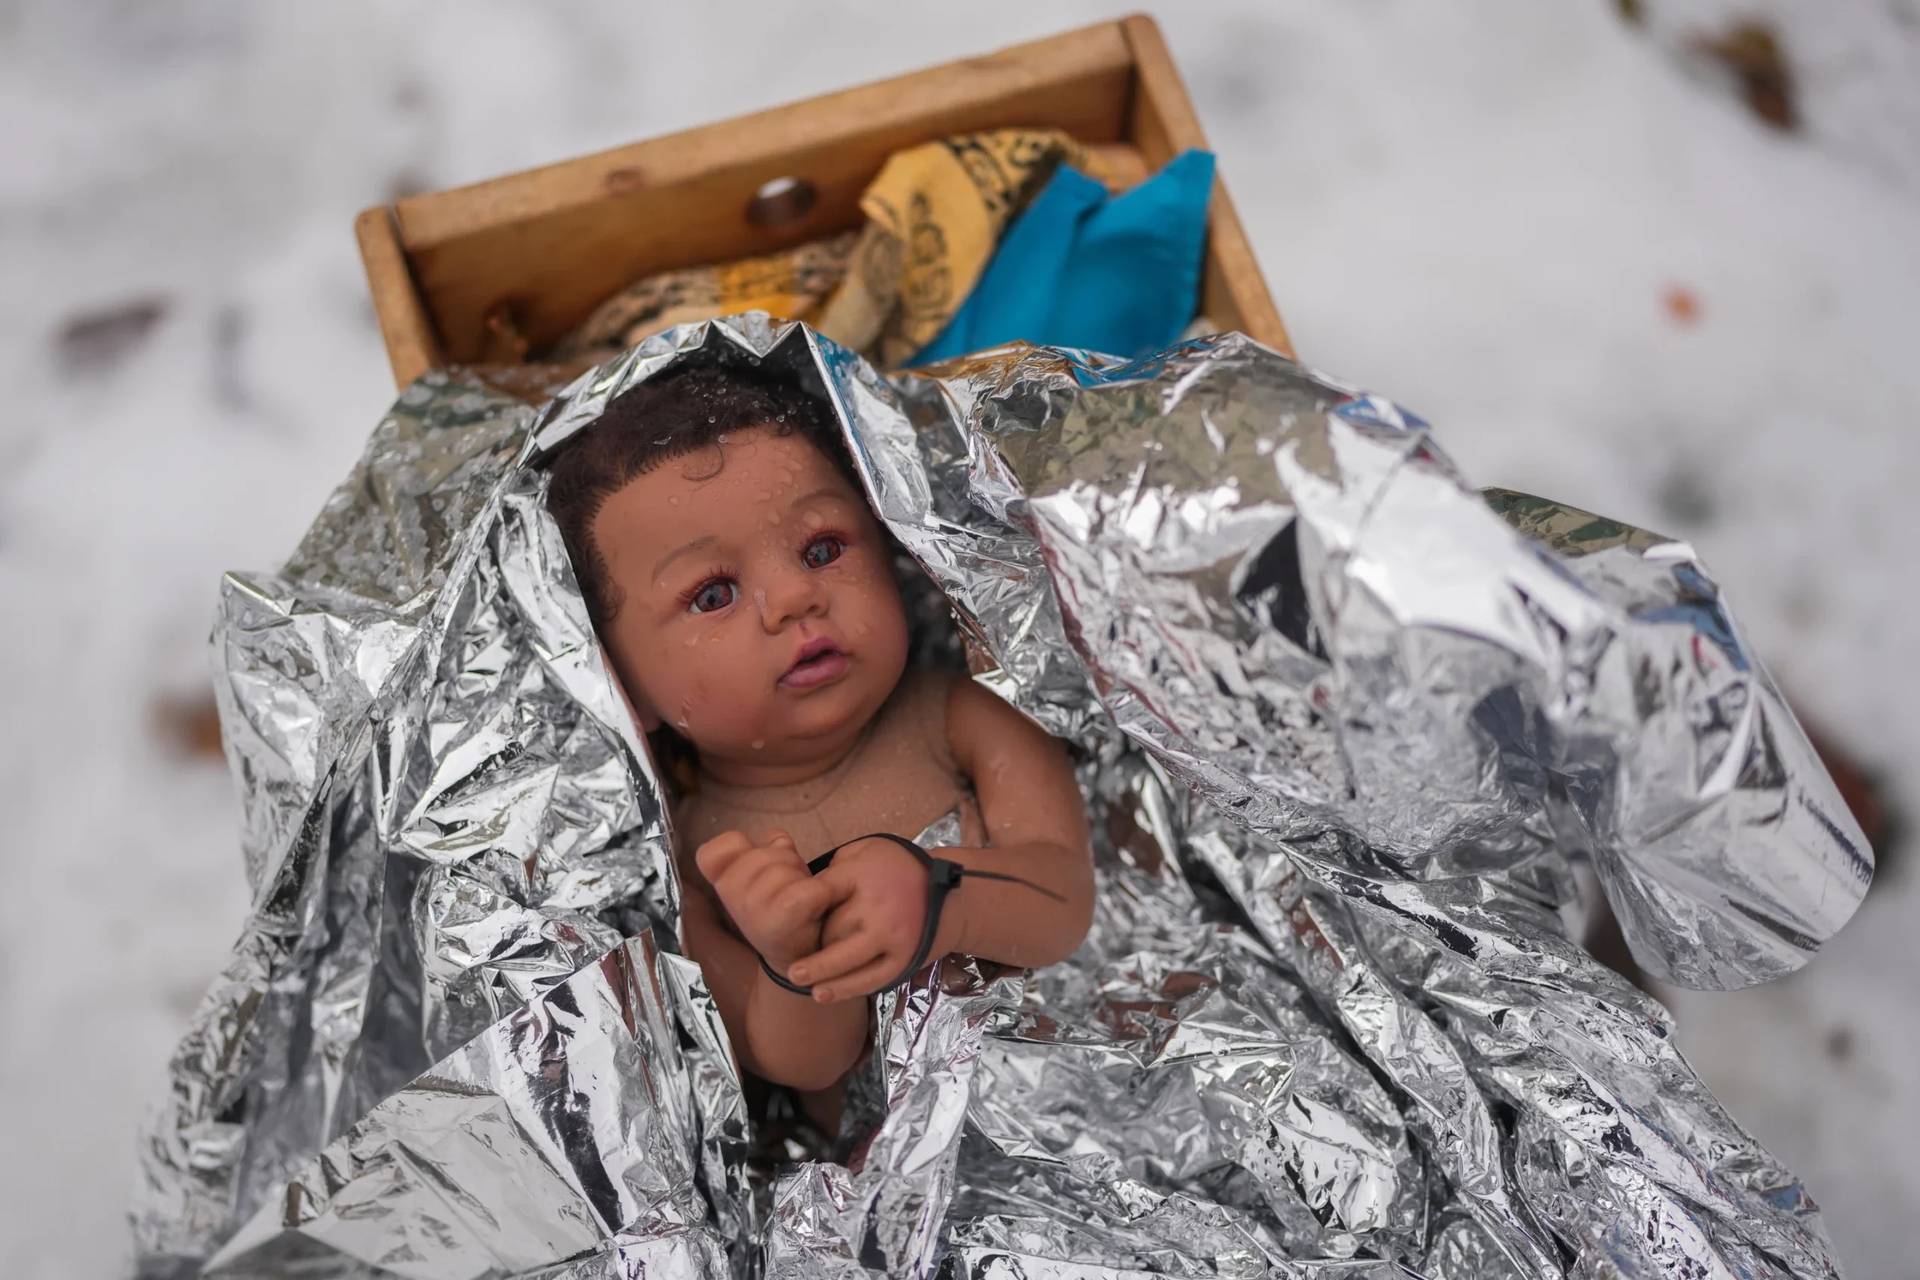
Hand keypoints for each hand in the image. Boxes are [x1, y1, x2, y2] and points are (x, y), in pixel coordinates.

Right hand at [694, 830, 831, 975]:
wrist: (797, 961)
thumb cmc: (781, 909)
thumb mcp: (760, 879)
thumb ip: (761, 852)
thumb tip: (778, 840)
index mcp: (721, 882)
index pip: (715, 849)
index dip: (741, 848)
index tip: (754, 867)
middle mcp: (731, 895)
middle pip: (764, 852)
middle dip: (784, 862)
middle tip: (789, 887)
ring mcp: (754, 905)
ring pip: (787, 866)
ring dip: (803, 878)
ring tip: (802, 899)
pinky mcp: (784, 915)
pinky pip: (811, 888)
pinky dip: (823, 893)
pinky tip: (817, 907)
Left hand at [787, 837, 961, 1002]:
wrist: (952, 896)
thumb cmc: (899, 870)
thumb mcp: (867, 851)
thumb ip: (837, 868)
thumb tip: (805, 890)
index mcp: (865, 876)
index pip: (821, 893)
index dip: (800, 905)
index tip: (784, 913)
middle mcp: (878, 908)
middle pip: (831, 931)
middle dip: (812, 940)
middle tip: (794, 945)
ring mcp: (892, 938)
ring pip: (847, 961)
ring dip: (820, 973)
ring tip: (795, 977)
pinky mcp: (903, 960)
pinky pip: (870, 979)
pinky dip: (846, 988)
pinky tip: (823, 993)